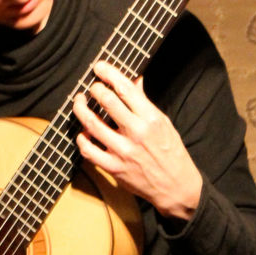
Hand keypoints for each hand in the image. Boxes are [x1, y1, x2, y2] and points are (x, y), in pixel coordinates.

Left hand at [73, 61, 202, 219]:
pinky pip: (89, 151)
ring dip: (81, 109)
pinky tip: (83, 132)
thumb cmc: (170, 152)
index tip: (99, 67)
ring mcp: (123, 151)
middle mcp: (136, 133)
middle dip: (94, 89)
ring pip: (92, 124)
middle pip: (107, 101)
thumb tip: (133, 79)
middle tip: (91, 87)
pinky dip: (82, 139)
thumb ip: (144, 102)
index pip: (125, 88)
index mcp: (151, 118)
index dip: (108, 74)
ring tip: (79, 102)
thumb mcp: (163, 123)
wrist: (175, 187)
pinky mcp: (114, 168)